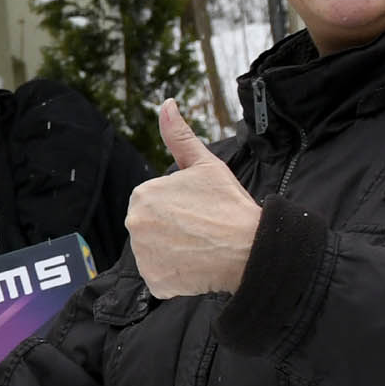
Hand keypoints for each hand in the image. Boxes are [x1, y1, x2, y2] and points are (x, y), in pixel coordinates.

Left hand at [128, 100, 261, 299]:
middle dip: (173, 230)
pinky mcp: (155, 282)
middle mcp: (134, 224)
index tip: (200, 211)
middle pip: (152, 228)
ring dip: (174, 252)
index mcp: (142, 194)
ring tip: (201, 247)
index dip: (180, 208)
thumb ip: (179, 136)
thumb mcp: (205, 165)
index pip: (155, 203)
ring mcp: (143, 256)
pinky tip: (197, 265)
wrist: (250, 248)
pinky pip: (162, 277)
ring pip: (156, 252)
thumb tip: (167, 103)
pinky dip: (177, 275)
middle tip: (202, 230)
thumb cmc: (230, 205)